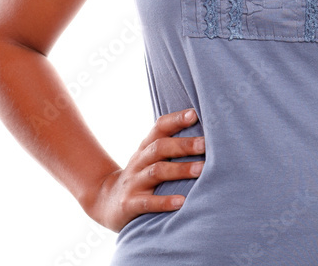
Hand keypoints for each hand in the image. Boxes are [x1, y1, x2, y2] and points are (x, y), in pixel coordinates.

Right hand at [83, 108, 204, 231]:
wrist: (106, 201)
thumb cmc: (142, 176)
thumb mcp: (151, 158)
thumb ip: (173, 145)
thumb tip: (210, 133)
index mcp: (146, 147)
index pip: (160, 127)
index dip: (176, 119)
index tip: (195, 114)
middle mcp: (139, 161)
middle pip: (160, 147)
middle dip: (184, 145)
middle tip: (206, 144)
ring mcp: (133, 182)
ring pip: (156, 172)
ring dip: (180, 169)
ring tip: (201, 170)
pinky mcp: (129, 204)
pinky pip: (147, 202)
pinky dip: (164, 202)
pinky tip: (181, 202)